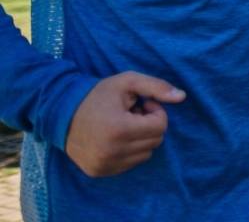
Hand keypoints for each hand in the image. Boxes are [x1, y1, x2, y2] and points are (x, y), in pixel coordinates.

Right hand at [64, 72, 185, 177]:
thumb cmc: (98, 95)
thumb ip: (156, 87)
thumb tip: (182, 97)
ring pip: (145, 154)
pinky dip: (130, 150)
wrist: (61, 114)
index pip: (160, 126)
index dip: (155, 112)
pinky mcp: (99, 171)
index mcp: (119, 129)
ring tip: (123, 125)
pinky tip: (114, 137)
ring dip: (140, 138)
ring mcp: (104, 164)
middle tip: (132, 114)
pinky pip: (130, 163)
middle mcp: (112, 151)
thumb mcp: (128, 82)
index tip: (141, 105)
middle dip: (149, 125)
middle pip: (155, 141)